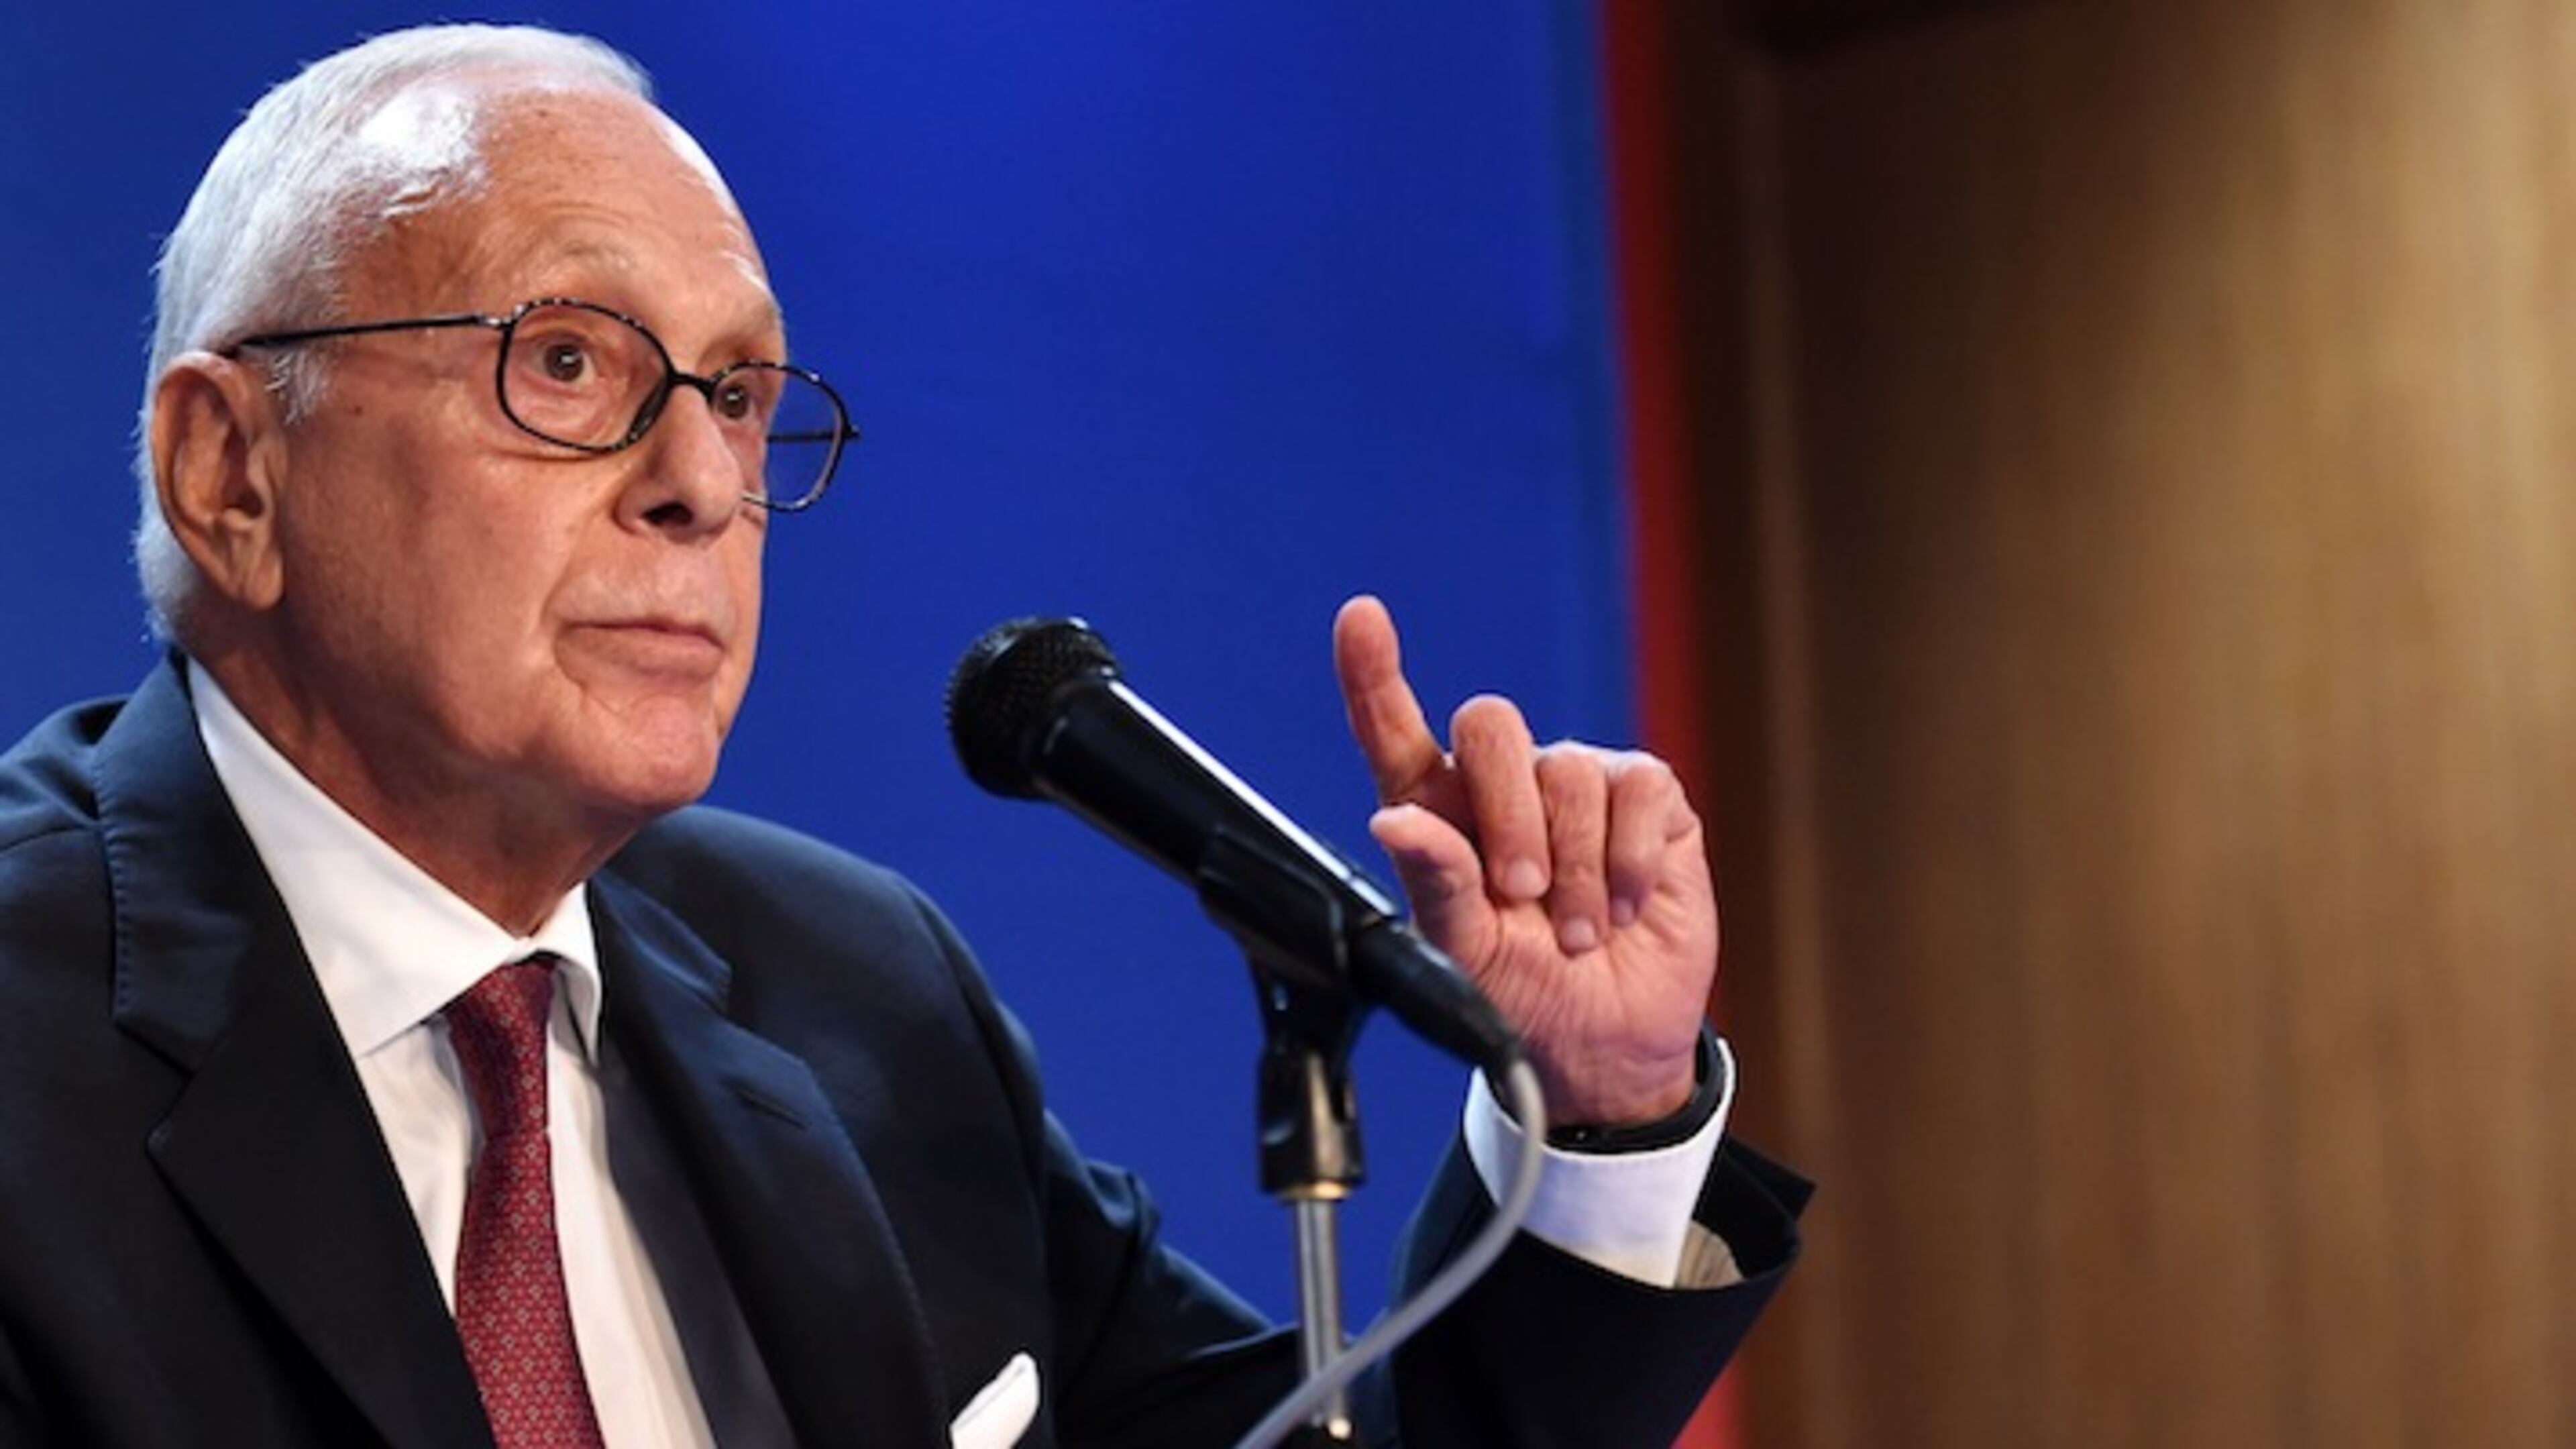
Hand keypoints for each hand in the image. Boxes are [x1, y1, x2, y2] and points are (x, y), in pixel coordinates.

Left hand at [1332, 595, 1717, 1126]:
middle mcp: (1506, 784)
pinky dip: (1629, 861)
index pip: (1396, 731)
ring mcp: (1579, 783)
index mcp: (1441, 814)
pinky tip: (1626, 908)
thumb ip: (1434, 882)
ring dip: (1576, 871)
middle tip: (1520, 895)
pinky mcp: (1648, 798)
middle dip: (1506, 817)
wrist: (1607, 1043)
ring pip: (1566, 772)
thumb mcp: (1465, 953)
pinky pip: (1636, 789)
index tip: (1360, 617)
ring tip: (1577, 933)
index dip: (1374, 672)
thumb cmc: (1521, 994)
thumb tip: (1394, 822)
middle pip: (1490, 726)